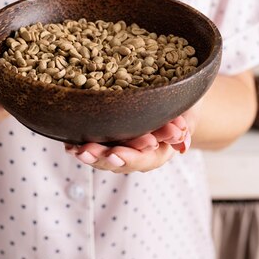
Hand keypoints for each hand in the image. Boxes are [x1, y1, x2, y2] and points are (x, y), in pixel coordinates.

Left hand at [64, 110, 196, 173]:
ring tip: (75, 150)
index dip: (130, 158)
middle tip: (86, 152)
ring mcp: (123, 146)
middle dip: (101, 158)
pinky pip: (95, 144)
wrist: (176, 97)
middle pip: (119, 162)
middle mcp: (139, 153)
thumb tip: (181, 141)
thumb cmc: (183, 104)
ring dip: (89, 154)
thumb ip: (186, 123)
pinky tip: (69, 143)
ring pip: (104, 156)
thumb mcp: (188, 109)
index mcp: (160, 151)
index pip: (145, 160)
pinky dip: (81, 145)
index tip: (116, 154)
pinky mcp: (109, 137)